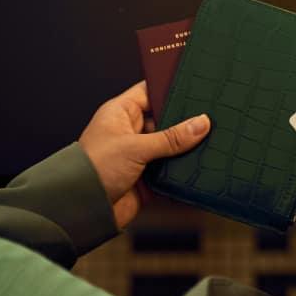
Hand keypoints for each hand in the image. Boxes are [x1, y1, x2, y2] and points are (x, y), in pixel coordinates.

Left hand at [77, 83, 208, 228]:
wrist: (83, 209)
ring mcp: (139, 154)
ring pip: (170, 145)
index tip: (195, 86)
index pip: (150, 91)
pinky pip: (170, 167)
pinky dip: (182, 167)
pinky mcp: (147, 176)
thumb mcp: (135, 147)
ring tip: (211, 139)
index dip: (170, 88)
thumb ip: (171, 138)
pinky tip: (200, 163)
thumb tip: (200, 124)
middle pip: (165, 119)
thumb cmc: (93, 169)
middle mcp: (131, 131)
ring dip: (185, 146)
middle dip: (185, 120)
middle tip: (211, 116)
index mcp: (121, 113)